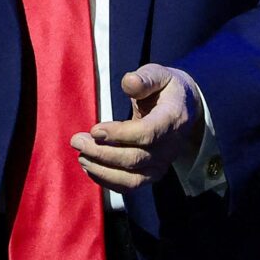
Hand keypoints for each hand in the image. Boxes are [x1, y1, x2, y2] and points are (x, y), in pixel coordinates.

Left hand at [70, 64, 203, 192]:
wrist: (183, 110)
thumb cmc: (165, 89)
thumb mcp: (159, 74)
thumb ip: (145, 78)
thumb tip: (128, 82)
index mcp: (172, 119)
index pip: (147, 133)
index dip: (119, 134)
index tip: (94, 129)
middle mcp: (170, 147)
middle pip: (134, 158)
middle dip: (102, 152)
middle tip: (76, 140)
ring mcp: (162, 163)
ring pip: (131, 178)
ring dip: (101, 170)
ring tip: (80, 156)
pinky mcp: (152, 173)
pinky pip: (129, 185)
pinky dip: (107, 180)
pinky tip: (89, 166)